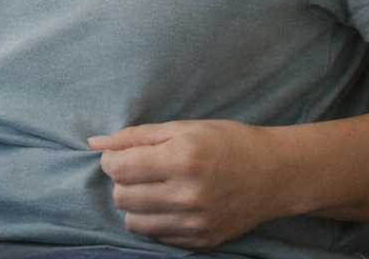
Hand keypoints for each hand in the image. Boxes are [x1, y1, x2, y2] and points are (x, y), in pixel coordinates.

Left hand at [88, 120, 291, 249]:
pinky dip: (154, 220)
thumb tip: (94, 142)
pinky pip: (156, 237)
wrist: (274, 174)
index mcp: (181, 159)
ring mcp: (195, 223)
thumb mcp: (181, 128)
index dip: (110, 159)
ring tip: (152, 187)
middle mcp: (187, 195)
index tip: (119, 154)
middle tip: (138, 168)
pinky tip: (169, 202)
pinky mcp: (201, 241)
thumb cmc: (225, 142)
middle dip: (121, 181)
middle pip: (122, 196)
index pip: (120, 168)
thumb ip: (135, 136)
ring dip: (134, 203)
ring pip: (134, 222)